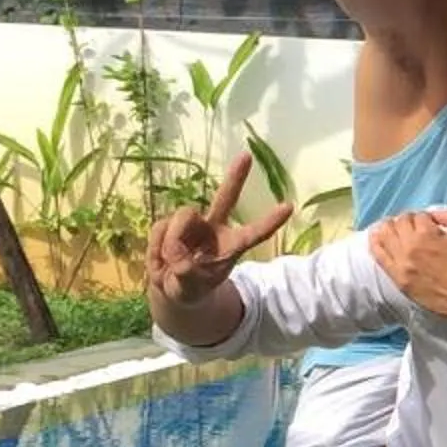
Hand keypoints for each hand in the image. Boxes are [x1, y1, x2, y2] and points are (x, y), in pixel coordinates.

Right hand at [146, 155, 291, 307]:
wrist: (169, 286)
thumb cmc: (189, 288)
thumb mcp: (190, 290)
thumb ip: (186, 276)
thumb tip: (180, 259)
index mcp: (232, 246)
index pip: (254, 233)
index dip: (270, 221)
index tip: (289, 206)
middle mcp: (215, 228)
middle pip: (226, 197)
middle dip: (235, 177)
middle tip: (246, 156)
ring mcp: (193, 223)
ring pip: (182, 217)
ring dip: (172, 242)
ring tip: (171, 264)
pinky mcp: (170, 223)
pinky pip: (160, 227)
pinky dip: (156, 246)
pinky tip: (162, 257)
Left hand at [368, 209, 446, 326]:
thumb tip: (432, 215)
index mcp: (427, 235)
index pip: (418, 216)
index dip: (426, 218)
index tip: (432, 225)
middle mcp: (409, 248)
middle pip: (398, 223)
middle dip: (408, 221)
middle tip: (416, 227)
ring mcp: (401, 265)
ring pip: (384, 236)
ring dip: (389, 228)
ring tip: (394, 229)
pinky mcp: (399, 279)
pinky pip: (379, 257)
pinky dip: (375, 244)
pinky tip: (376, 237)